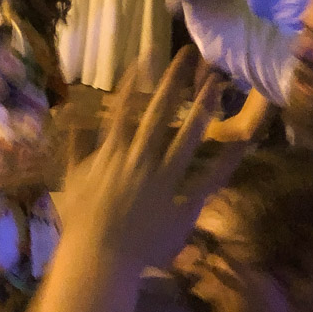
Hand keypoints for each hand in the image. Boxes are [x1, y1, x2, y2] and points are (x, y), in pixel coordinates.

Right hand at [59, 48, 245, 270]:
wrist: (99, 257)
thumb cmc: (81, 220)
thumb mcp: (71, 178)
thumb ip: (76, 146)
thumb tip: (72, 118)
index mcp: (112, 152)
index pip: (124, 107)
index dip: (135, 79)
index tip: (147, 55)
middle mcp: (140, 158)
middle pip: (158, 112)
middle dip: (174, 80)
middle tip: (188, 54)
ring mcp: (164, 179)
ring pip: (185, 136)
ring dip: (200, 107)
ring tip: (215, 83)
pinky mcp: (184, 202)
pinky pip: (209, 177)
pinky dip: (226, 158)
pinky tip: (241, 139)